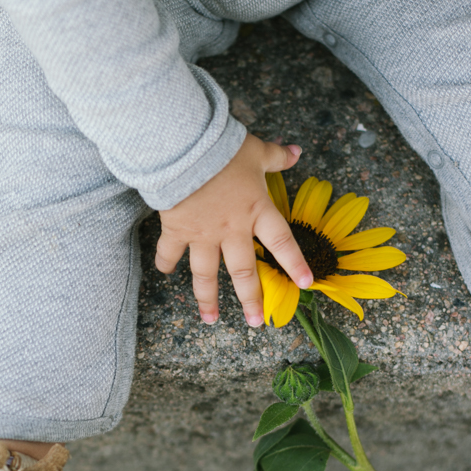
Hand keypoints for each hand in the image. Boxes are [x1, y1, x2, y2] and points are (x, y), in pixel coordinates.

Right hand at [155, 134, 312, 326]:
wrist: (184, 147)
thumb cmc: (223, 148)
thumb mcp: (256, 151)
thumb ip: (277, 156)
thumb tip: (297, 150)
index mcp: (256, 211)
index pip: (282, 243)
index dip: (295, 264)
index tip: (306, 285)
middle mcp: (233, 230)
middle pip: (244, 272)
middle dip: (250, 300)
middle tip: (256, 322)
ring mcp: (203, 234)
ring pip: (206, 274)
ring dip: (208, 299)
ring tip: (210, 319)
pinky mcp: (177, 230)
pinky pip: (171, 252)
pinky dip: (166, 262)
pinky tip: (164, 273)